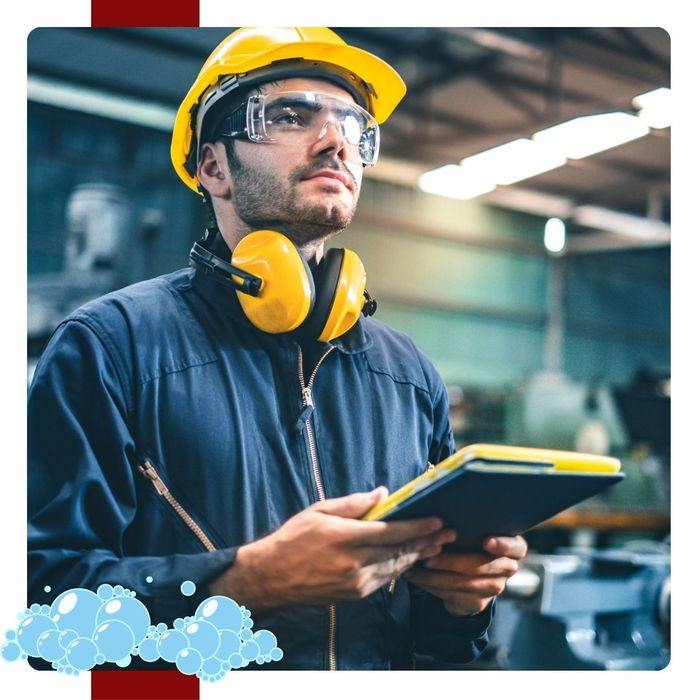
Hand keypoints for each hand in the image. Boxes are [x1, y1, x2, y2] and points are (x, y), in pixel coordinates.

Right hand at [209, 487, 455, 609]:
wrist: (273, 576)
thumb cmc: (294, 538)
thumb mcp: (320, 511)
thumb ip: (353, 503)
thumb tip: (382, 493)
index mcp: (345, 537)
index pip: (392, 532)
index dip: (418, 527)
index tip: (438, 520)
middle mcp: (353, 563)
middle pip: (400, 551)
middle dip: (427, 542)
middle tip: (448, 533)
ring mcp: (355, 582)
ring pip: (396, 568)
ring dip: (418, 556)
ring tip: (436, 546)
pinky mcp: (354, 595)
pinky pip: (384, 580)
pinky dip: (400, 569)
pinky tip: (410, 560)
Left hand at [403, 535, 527, 614]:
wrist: (467, 573)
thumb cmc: (468, 541)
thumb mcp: (473, 530)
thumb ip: (469, 523)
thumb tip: (446, 513)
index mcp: (512, 547)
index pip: (516, 547)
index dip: (502, 545)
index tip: (485, 541)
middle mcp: (507, 568)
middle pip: (481, 566)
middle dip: (451, 561)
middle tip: (428, 557)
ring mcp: (494, 588)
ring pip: (462, 582)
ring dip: (435, 576)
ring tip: (414, 567)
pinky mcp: (479, 603)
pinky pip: (453, 595)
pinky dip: (432, 586)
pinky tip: (417, 577)